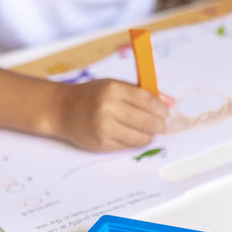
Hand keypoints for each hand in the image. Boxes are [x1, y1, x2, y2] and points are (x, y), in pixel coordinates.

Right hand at [53, 78, 168, 151]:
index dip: (161, 109)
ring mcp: (104, 127)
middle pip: (148, 121)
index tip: (165, 112)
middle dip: (160, 125)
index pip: (148, 101)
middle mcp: (108, 108)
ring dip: (150, 136)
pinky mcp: (102, 143)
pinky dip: (136, 142)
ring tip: (149, 131)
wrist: (62, 109)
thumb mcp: (115, 86)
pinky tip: (134, 136)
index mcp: (113, 89)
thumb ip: (141, 92)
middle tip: (162, 125)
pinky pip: (129, 146)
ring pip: (141, 137)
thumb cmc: (92, 96)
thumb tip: (169, 102)